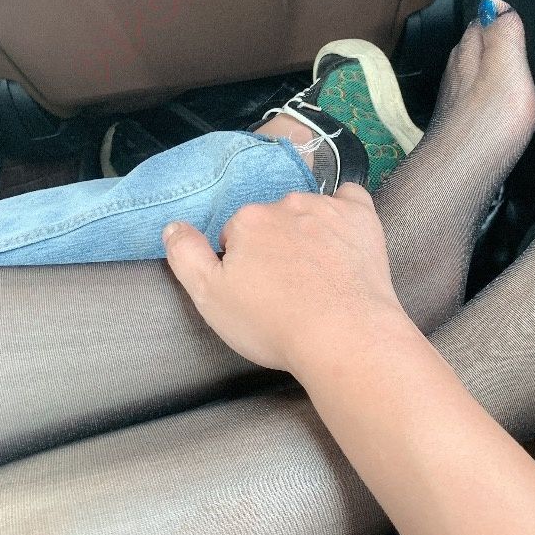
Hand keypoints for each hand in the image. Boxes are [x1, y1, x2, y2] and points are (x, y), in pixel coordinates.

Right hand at [163, 184, 406, 375]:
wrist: (344, 336)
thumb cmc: (275, 323)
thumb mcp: (211, 298)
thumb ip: (186, 256)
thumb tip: (174, 226)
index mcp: (247, 220)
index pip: (235, 235)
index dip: (242, 265)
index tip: (255, 291)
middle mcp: (286, 204)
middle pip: (272, 221)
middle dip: (274, 247)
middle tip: (285, 289)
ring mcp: (327, 208)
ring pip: (307, 212)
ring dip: (307, 233)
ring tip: (317, 277)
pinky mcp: (361, 217)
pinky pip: (350, 198)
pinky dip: (344, 213)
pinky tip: (344, 237)